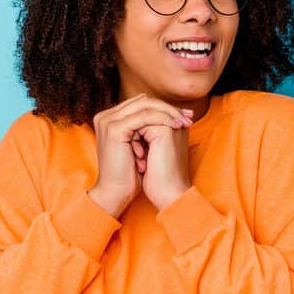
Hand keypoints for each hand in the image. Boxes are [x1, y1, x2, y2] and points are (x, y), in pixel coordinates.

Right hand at [87, 93, 193, 217]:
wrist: (117, 192)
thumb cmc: (130, 173)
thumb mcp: (139, 145)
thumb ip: (146, 128)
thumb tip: (170, 113)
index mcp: (109, 119)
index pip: (140, 104)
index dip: (164, 108)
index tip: (185, 115)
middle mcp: (105, 116)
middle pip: (143, 101)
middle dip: (168, 108)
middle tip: (188, 116)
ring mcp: (108, 121)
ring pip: (144, 106)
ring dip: (168, 112)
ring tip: (184, 122)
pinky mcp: (114, 129)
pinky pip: (144, 117)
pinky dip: (162, 119)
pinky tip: (176, 126)